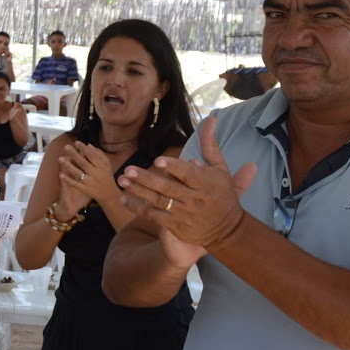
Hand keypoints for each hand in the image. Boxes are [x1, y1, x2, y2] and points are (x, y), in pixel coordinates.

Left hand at [59, 142, 119, 208]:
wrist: (109, 194)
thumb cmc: (107, 176)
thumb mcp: (107, 164)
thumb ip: (99, 154)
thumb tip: (88, 145)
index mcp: (101, 166)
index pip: (92, 155)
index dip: (84, 149)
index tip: (76, 142)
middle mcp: (96, 174)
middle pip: (83, 163)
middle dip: (74, 154)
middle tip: (66, 147)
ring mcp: (90, 182)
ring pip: (78, 173)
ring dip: (68, 166)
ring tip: (60, 158)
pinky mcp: (85, 190)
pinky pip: (75, 184)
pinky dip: (68, 180)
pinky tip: (60, 174)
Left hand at [118, 116, 256, 251]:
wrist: (227, 229)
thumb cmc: (222, 193)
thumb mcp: (220, 168)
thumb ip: (210, 145)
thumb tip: (210, 119)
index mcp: (204, 183)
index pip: (187, 174)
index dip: (173, 167)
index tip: (158, 161)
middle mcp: (193, 198)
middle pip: (168, 187)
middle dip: (147, 179)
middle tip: (129, 169)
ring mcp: (183, 213)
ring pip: (157, 200)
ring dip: (138, 191)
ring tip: (122, 180)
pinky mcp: (175, 225)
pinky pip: (153, 216)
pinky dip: (137, 208)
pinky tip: (123, 199)